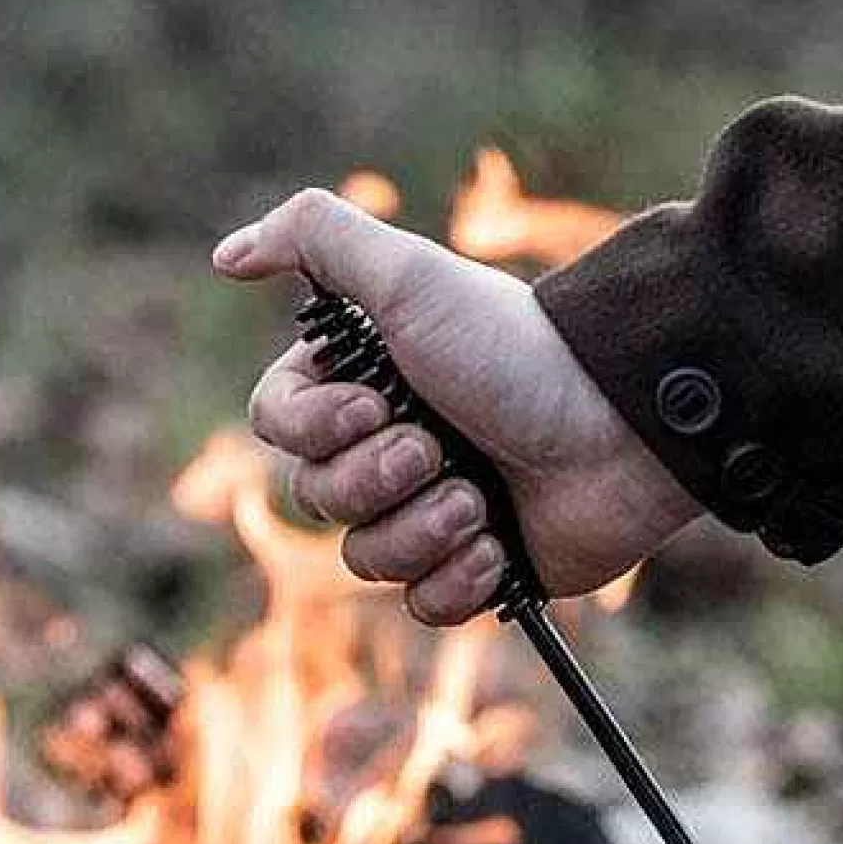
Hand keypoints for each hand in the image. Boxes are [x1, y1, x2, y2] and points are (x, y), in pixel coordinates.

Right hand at [212, 188, 700, 622]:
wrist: (616, 430)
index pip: (280, 427)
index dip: (316, 428)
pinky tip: (497, 548)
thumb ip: (315, 239)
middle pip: (315, 498)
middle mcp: (391, 449)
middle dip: (375, 480)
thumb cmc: (515, 352)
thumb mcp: (411, 275)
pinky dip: (455, 581)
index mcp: (364, 385)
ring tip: (480, 500)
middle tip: (439, 450)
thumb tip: (226, 256)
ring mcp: (434, 514)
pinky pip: (422, 604)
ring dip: (420, 530)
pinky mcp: (478, 570)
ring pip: (365, 559)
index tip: (378, 404)